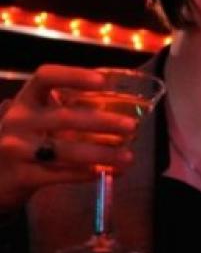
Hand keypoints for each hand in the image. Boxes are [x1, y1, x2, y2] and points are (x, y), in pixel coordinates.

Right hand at [0, 65, 137, 211]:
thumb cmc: (24, 141)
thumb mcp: (37, 119)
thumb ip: (67, 111)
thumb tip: (118, 109)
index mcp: (26, 100)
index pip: (46, 77)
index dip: (74, 76)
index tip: (103, 82)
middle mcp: (18, 121)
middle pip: (65, 117)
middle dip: (103, 122)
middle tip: (131, 126)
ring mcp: (16, 149)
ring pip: (66, 150)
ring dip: (102, 153)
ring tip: (128, 157)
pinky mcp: (20, 176)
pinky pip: (60, 174)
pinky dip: (86, 174)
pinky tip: (107, 172)